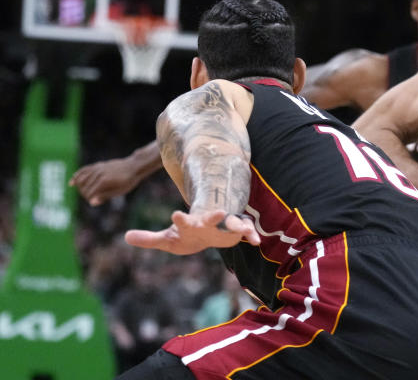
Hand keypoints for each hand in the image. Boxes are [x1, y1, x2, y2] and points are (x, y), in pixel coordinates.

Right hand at [70, 156, 143, 205]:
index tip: (94, 202)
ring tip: (84, 193)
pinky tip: (72, 183)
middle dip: (85, 194)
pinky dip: (77, 176)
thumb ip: (105, 196)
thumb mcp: (119, 191)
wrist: (134, 166)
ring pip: (82, 178)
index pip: (89, 193)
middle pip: (84, 187)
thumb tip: (91, 203)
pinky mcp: (98, 165)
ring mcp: (98, 168)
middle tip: (91, 198)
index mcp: (104, 181)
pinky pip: (84, 170)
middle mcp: (99, 173)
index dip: (89, 199)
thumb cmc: (128, 181)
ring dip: (80, 187)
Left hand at [125, 209, 260, 254]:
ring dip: (237, 224)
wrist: (207, 231)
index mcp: (190, 225)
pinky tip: (257, 241)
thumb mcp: (167, 240)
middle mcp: (208, 223)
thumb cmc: (186, 236)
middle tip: (221, 211)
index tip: (176, 215)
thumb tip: (125, 236)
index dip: (180, 219)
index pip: (183, 221)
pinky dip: (252, 235)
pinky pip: (246, 232)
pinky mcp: (235, 232)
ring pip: (231, 223)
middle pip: (210, 219)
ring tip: (242, 227)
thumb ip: (148, 239)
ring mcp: (223, 226)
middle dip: (214, 216)